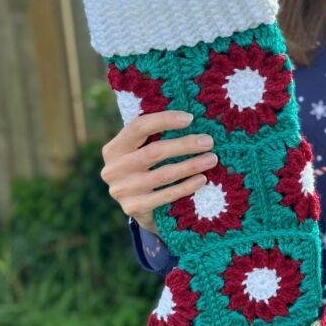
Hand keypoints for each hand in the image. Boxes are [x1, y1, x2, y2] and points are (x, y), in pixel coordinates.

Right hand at [100, 110, 217, 233]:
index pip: (138, 127)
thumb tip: (190, 117)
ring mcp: (122, 190)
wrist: (138, 208)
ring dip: (191, 165)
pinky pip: (166, 195)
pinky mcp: (134, 208)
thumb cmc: (146, 169)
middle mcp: (113, 169)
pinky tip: (201, 179)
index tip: (190, 118)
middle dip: (185, 145)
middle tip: (208, 142)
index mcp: (114, 148)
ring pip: (163, 174)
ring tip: (211, 159)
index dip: (164, 120)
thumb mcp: (142, 151)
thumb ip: (155, 136)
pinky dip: (186, 187)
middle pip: (154, 152)